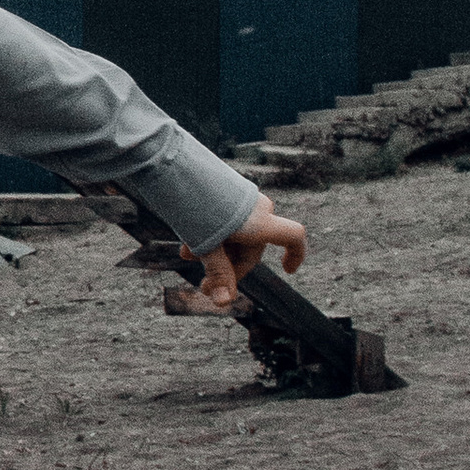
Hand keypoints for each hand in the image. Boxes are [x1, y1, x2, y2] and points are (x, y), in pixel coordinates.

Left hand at [191, 197, 308, 310]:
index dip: (296, 255)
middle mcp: (257, 207)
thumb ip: (218, 274)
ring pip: (237, 234)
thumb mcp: (206, 246)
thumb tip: (224, 304)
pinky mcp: (226, 191)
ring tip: (186, 256)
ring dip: (216, 251)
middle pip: (253, 246)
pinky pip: (227, 220)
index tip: (287, 270)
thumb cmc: (194, 207)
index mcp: (261, 221)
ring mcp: (242, 197)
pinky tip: (187, 242)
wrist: (173, 166)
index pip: (294, 237)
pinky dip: (212, 234)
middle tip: (202, 284)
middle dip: (229, 266)